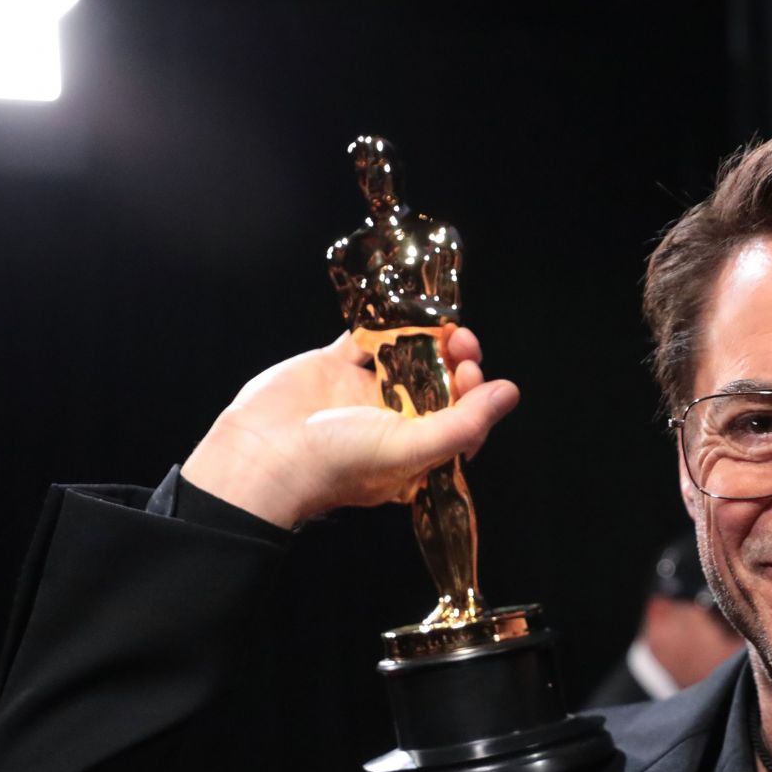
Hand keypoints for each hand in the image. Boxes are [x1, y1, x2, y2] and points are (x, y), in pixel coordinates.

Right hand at [181, 326, 517, 528]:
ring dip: (427, 341)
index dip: (476, 397)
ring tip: (441, 324)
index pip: (463, 423)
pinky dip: (384, 322)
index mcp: (416, 455)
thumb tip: (508, 395)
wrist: (263, 454)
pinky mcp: (334, 367)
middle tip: (462, 342)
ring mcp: (363, 393)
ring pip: (407, 359)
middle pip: (440, 387)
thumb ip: (464, 424)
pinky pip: (366, 338)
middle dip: (456, 363)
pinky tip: (402, 308)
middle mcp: (393, 424)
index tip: (473, 372)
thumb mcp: (412, 450)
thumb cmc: (338, 463)